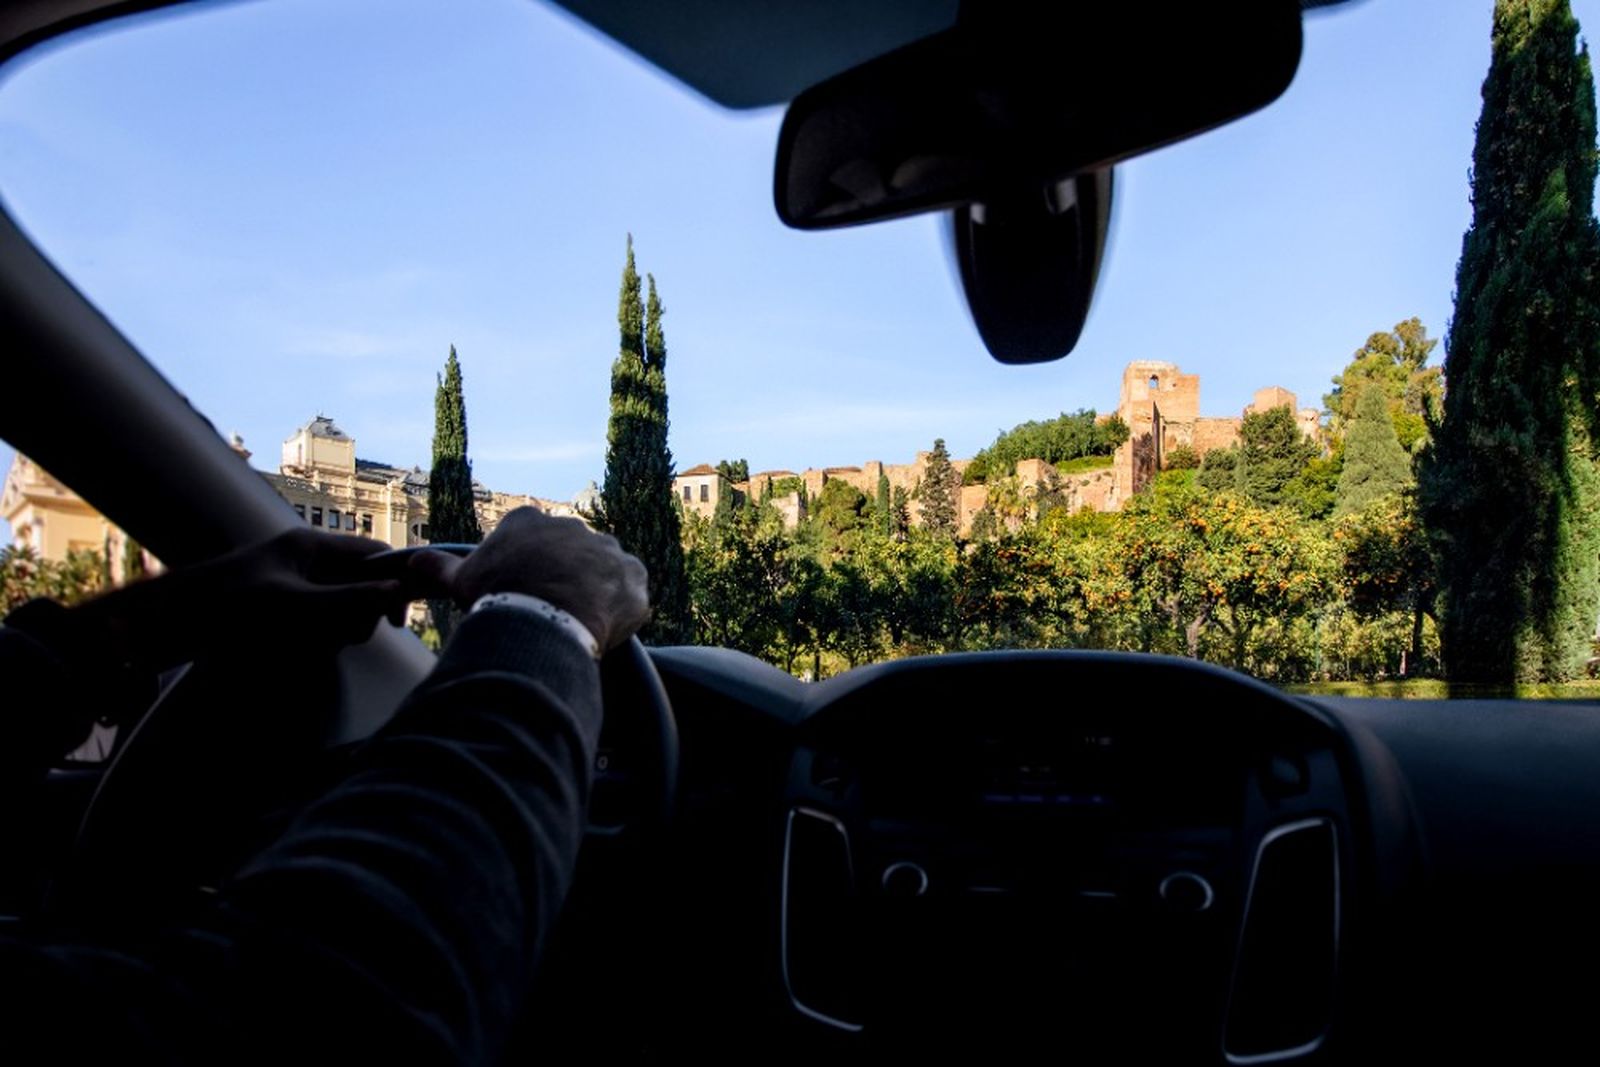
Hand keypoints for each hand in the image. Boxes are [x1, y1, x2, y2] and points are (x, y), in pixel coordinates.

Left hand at [74, 527, 437, 668]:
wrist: (164, 628)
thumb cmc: (224, 609)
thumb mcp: (293, 606)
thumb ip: (348, 601)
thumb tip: (396, 594)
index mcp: (310, 546)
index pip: (375, 553)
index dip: (396, 580)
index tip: (399, 617)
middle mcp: (305, 563)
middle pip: (360, 587)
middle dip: (356, 615)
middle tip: (340, 636)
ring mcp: (292, 588)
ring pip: (339, 612)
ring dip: (332, 633)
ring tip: (304, 645)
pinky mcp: (279, 613)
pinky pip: (316, 627)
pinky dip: (312, 641)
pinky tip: (289, 651)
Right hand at [414, 507, 650, 652]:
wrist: (544, 616)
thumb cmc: (499, 594)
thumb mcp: (461, 579)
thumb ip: (438, 566)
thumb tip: (412, 561)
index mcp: (530, 521)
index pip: (529, 540)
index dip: (525, 569)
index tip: (521, 590)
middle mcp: (574, 526)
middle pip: (568, 554)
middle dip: (562, 577)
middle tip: (550, 609)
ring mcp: (607, 549)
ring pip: (602, 570)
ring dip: (594, 591)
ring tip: (578, 620)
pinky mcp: (634, 575)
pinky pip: (632, 592)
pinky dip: (622, 608)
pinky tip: (605, 626)